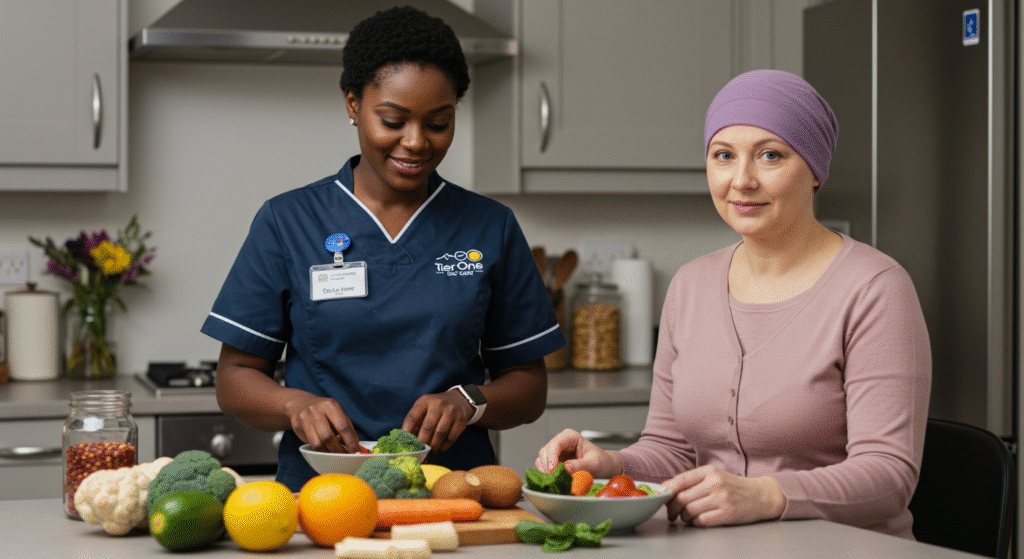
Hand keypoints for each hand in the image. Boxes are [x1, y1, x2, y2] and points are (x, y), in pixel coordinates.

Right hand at [285, 392, 359, 453]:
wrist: (301, 404)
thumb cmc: (324, 411)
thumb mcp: (337, 413)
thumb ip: (347, 427)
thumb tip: (355, 444)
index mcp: (331, 405)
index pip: (343, 426)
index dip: (350, 441)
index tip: (356, 452)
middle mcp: (317, 410)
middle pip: (328, 436)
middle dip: (338, 449)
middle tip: (345, 455)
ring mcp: (306, 418)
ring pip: (318, 443)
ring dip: (329, 452)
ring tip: (335, 455)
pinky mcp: (298, 426)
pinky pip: (310, 444)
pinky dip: (320, 450)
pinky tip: (326, 450)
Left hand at [401, 390, 471, 452]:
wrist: (458, 400)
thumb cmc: (436, 408)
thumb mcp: (424, 408)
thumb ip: (416, 423)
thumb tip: (408, 444)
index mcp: (425, 401)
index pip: (412, 417)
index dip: (407, 432)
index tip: (405, 443)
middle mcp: (438, 404)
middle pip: (427, 428)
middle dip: (422, 443)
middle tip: (418, 453)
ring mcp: (451, 412)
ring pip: (440, 434)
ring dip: (433, 447)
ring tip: (429, 453)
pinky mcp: (461, 421)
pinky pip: (451, 438)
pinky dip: (443, 447)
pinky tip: (439, 449)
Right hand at [534, 428, 621, 477]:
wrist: (603, 467)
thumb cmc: (601, 461)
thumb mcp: (594, 463)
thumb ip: (581, 465)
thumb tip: (566, 468)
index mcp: (570, 436)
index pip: (556, 443)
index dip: (552, 456)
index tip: (552, 469)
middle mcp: (561, 442)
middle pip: (546, 451)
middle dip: (546, 465)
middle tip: (551, 478)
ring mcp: (556, 452)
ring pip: (542, 459)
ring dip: (544, 470)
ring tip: (553, 480)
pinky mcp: (554, 462)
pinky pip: (544, 467)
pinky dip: (546, 474)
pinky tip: (553, 480)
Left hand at [661, 465, 785, 526]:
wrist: (760, 495)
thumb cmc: (733, 486)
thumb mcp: (714, 476)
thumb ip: (693, 481)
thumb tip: (667, 490)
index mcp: (708, 471)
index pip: (680, 480)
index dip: (666, 491)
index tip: (661, 497)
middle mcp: (714, 483)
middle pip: (682, 498)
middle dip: (672, 508)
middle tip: (672, 513)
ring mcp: (721, 498)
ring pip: (689, 511)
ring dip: (684, 517)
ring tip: (686, 517)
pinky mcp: (727, 513)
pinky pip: (701, 521)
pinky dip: (696, 523)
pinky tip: (698, 520)